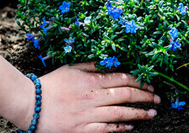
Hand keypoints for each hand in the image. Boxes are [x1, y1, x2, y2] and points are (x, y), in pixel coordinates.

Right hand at [36, 62, 159, 132]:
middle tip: (157, 98)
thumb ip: (90, 65)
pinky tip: (131, 127)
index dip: (139, 81)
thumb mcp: (70, 67)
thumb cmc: (51, 84)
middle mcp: (93, 97)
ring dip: (139, 113)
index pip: (122, 78)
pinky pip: (106, 130)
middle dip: (144, 96)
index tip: (149, 83)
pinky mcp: (83, 130)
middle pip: (125, 95)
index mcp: (91, 80)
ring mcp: (89, 115)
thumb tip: (108, 63)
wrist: (31, 104)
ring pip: (120, 113)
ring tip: (152, 113)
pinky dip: (120, 128)